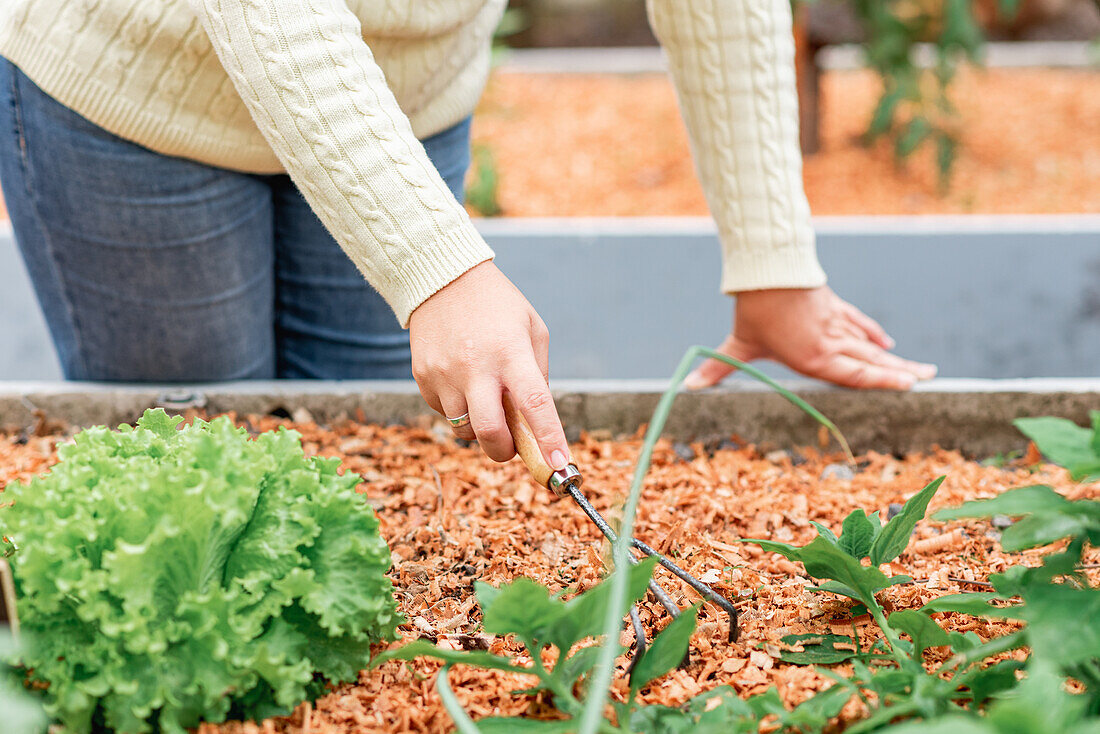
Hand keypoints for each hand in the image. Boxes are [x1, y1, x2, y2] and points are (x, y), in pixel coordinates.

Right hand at [408, 261, 570, 468]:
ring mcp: (445, 374)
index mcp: (511, 352)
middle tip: (513, 448)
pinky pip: (445, 412)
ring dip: (481, 427)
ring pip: (464, 429)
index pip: (534, 404)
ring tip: (485, 395)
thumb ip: (538, 376)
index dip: (548, 439)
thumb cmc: (497, 306)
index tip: (559, 465)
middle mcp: (476, 367)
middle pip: (490, 432)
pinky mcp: (423, 378)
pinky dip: (460, 408)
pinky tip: (463, 379)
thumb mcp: (532, 330)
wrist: (441, 278)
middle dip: (505, 452)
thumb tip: (535, 424)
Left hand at [684, 286, 936, 389]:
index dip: (883, 382)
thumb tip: (687, 388)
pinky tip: (885, 342)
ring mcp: (835, 323)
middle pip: (871, 362)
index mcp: (813, 358)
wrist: (767, 269)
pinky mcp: (833, 306)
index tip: (909, 387)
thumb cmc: (754, 309)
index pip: (854, 375)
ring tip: (923, 368)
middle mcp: (830, 343)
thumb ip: (716, 368)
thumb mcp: (738, 343)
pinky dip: (872, 333)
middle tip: (929, 380)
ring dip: (895, 357)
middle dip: (900, 373)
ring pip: (870, 344)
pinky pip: (857, 323)